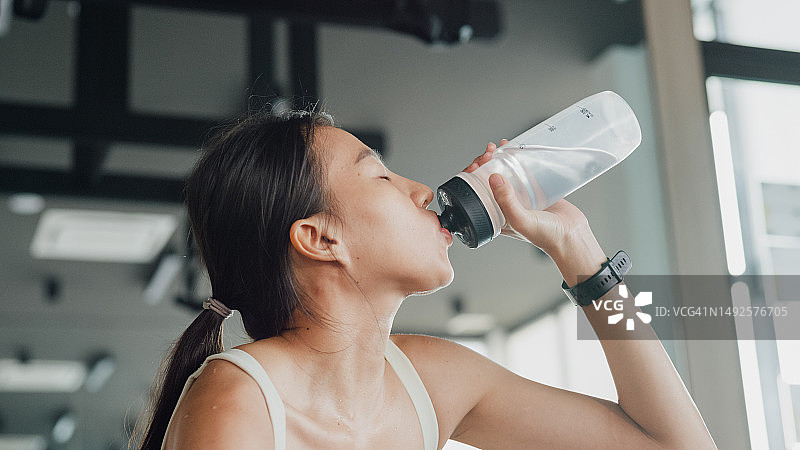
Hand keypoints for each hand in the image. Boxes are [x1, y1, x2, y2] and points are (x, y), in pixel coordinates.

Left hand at [464, 141, 593, 256]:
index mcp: (497, 217)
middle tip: (490, 153)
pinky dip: (519, 161)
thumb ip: (506, 201)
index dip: (473, 177)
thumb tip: (493, 178)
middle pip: (489, 181)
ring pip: (506, 174)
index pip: (477, 193)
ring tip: (500, 147)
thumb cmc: (546, 237)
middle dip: (486, 164)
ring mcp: (521, 198)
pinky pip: (524, 173)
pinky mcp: (537, 191)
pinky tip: (517, 151)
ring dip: (500, 160)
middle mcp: (507, 207)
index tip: (478, 163)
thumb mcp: (520, 220)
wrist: (573, 236)